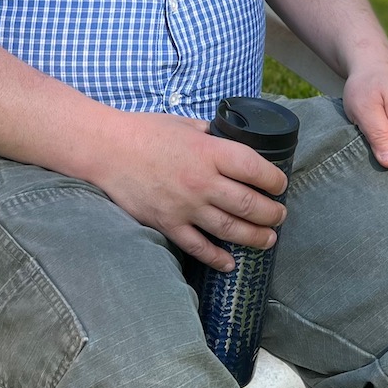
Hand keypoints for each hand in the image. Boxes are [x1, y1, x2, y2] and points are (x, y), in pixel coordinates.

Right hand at [84, 112, 289, 270]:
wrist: (107, 150)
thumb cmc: (144, 131)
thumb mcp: (185, 124)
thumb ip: (210, 135)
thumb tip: (227, 139)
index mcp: (209, 152)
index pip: (255, 169)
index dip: (275, 179)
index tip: (280, 184)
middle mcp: (202, 181)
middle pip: (249, 204)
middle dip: (272, 213)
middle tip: (280, 216)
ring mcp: (185, 206)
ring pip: (231, 229)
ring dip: (255, 236)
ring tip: (268, 239)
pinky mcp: (168, 224)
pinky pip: (198, 247)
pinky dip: (217, 258)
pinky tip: (230, 263)